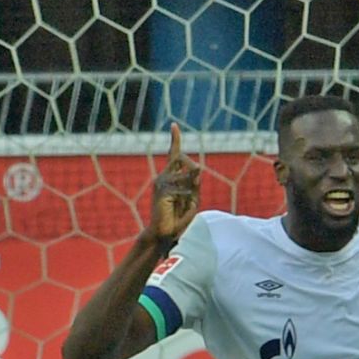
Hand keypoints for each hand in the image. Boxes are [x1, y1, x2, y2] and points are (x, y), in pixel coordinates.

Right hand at [148, 122, 201, 241]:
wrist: (165, 233)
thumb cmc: (179, 218)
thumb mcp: (192, 198)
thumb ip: (194, 183)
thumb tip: (197, 168)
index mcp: (170, 177)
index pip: (174, 155)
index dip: (175, 139)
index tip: (174, 125)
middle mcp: (163, 176)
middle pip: (186, 162)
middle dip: (194, 176)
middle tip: (191, 196)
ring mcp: (161, 182)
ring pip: (187, 177)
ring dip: (192, 192)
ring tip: (183, 206)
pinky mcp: (162, 190)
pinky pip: (182, 188)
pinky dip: (187, 198)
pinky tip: (179, 207)